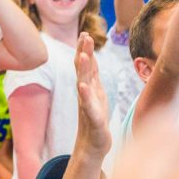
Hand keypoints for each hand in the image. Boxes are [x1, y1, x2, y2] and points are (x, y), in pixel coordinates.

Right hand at [73, 32, 111, 156]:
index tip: (84, 33)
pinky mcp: (93, 119)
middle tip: (84, 36)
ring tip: (83, 55)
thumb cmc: (95, 118)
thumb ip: (92, 75)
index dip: (84, 49)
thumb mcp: (96, 92)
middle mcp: (85, 94)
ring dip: (83, 70)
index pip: (85, 65)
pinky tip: (82, 86)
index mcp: (88, 87)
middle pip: (83, 70)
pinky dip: (85, 95)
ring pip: (84, 84)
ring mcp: (87, 106)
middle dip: (83, 52)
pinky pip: (89, 106)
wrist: (92, 145)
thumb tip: (88, 56)